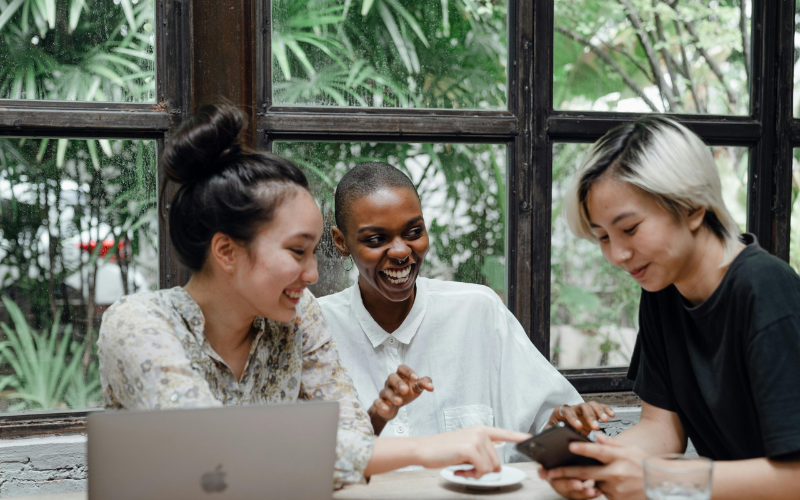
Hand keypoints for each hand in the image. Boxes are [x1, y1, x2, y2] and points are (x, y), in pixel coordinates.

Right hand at [371, 365, 432, 421]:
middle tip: (405, 390)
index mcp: (400, 376)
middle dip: (398, 383)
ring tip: (400, 402)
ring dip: (392, 396)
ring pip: (386, 391)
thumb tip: (431, 387)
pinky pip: (377, 402)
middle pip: (392, 377)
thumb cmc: (406, 394)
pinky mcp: (379, 403)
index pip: (402, 368)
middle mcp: (391, 382)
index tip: (416, 378)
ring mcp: (384, 392)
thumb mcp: (416, 388)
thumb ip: (424, 384)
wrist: (393, 408)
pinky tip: (386, 409)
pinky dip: (381, 406)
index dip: (408, 372)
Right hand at [413, 426, 529, 478]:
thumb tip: (495, 467)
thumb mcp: (465, 448)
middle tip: (466, 467)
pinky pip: (482, 470)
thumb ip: (482, 453)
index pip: (504, 433)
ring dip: (476, 473)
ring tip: (462, 466)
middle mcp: (480, 432)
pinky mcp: (470, 448)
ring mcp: (476, 438)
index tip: (530, 438)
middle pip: (497, 461)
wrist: (424, 449)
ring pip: (490, 467)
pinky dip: (472, 474)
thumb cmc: (442, 450)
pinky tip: (460, 469)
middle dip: (483, 470)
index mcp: (480, 430)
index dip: (518, 437)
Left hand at [545, 434, 647, 499]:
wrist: (660, 485)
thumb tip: (596, 437)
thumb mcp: (631, 450)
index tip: (570, 446)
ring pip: (593, 483)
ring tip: (593, 475)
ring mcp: (615, 488)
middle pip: (586, 472)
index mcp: (619, 458)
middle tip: (550, 472)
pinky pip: (602, 492)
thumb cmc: (645, 465)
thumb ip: (611, 444)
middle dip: (566, 472)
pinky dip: (600, 487)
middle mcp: (616, 473)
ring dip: (587, 480)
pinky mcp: (615, 499)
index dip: (583, 449)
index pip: (598, 452)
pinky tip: (611, 484)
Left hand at [548, 401, 615, 434]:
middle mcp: (573, 408)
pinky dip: (606, 409)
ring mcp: (582, 409)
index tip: (579, 427)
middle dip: (589, 416)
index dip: (573, 418)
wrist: (561, 429)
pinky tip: (611, 415)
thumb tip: (550, 437)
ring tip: (606, 420)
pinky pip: (600, 407)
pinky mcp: (591, 411)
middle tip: (595, 427)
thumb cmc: (555, 430)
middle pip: (582, 407)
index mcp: (561, 412)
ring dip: (599, 412)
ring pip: (591, 405)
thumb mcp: (549, 432)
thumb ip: (550, 432)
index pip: (566, 411)